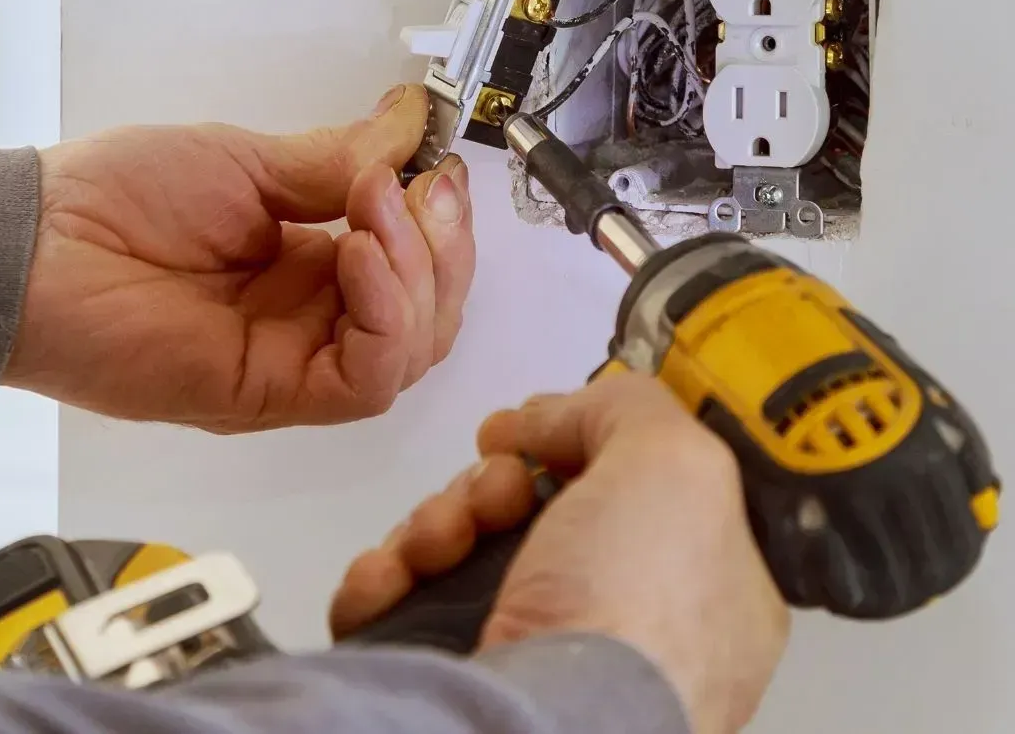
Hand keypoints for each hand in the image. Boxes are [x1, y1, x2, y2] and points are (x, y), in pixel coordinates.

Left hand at [4, 85, 474, 431]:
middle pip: (430, 315)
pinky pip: (364, 380)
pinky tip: (359, 256)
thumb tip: (411, 121)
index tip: (438, 166)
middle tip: (422, 187)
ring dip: (418, 273)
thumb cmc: (121, 198)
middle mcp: (312, 319)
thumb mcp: (248, 161)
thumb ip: (338, 159)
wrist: (40, 244)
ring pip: (411, 350)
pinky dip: (385, 316)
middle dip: (445, 247)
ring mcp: (294, 360)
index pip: (416, 267)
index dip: (441, 224)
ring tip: (375, 207)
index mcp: (311, 265)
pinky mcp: (270, 393)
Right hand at [331, 375, 788, 733]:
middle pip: (537, 509)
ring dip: (434, 521)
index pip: (637, 488)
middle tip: (494, 490)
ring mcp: (537, 660)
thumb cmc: (635, 610)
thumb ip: (628, 408)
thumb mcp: (676, 464)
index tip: (541, 424)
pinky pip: (407, 605)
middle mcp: (623, 625)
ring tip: (435, 543)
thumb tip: (552, 414)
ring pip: (466, 551)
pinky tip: (389, 577)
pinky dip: (387, 579)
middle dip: (492, 481)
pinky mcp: (458, 681)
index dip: (581, 444)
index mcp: (704, 587)